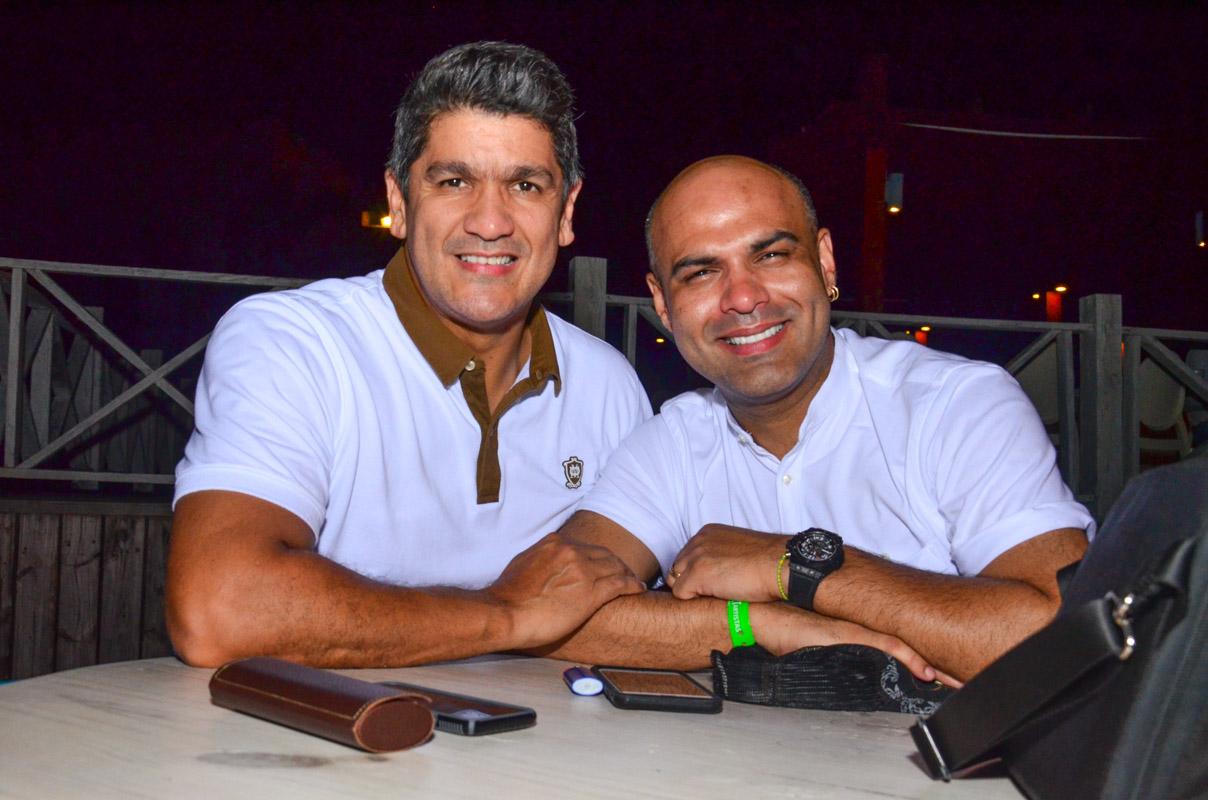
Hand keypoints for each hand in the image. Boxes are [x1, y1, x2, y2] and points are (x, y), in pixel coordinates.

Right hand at [484, 532, 645, 649]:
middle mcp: (572, 551)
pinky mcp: (591, 593)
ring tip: (634, 581)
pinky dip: (633, 585)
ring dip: (627, 573)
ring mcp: (583, 571)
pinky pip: (621, 584)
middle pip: (605, 554)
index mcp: (555, 543)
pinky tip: (638, 589)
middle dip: (616, 563)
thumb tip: (548, 562)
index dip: (599, 556)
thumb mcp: (523, 562)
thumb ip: (542, 558)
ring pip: (616, 567)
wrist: (504, 613)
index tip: (603, 564)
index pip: (587, 546)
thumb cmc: (508, 595)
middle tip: (624, 572)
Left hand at [667, 524, 784, 601]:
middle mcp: (698, 541)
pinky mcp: (697, 574)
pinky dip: (694, 601)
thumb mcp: (738, 549)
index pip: (686, 555)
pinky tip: (715, 600)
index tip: (713, 582)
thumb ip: (719, 554)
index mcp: (707, 533)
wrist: (781, 565)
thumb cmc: (767, 562)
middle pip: (677, 567)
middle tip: (713, 592)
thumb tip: (712, 573)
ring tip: (715, 597)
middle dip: (690, 582)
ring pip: (675, 581)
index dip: (696, 572)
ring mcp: (696, 557)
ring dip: (692, 592)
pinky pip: (680, 594)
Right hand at [749, 602, 960, 687]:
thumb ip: (841, 655)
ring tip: (954, 678)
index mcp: (859, 629)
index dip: (927, 657)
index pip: (902, 643)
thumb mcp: (819, 645)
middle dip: (940, 659)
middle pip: (911, 641)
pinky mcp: (848, 633)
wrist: (761, 618)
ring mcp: (857, 628)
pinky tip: (924, 671)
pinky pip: (885, 646)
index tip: (949, 671)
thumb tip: (857, 675)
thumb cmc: (784, 630)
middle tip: (965, 674)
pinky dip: (907, 659)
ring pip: (905, 645)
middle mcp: (863, 625)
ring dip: (931, 663)